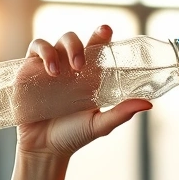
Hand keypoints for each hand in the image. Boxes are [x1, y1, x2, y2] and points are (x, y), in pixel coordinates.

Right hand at [16, 24, 151, 157]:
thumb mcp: (100, 125)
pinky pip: (36, 49)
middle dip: (77, 45)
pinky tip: (49, 71)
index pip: (96, 48)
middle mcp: (69, 68)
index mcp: (88, 76)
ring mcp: (49, 67)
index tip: (106, 30)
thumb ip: (121, 113)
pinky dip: (43, 53)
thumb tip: (148, 103)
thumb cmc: (73, 136)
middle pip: (73, 40)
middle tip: (80, 65)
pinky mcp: (30, 71)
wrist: (43, 149)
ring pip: (55, 41)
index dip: (101, 35)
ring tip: (60, 72)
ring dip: (61, 49)